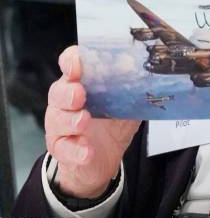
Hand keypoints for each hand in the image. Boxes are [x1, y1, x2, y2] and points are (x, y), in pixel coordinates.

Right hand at [46, 46, 139, 198]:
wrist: (103, 157)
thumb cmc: (112, 123)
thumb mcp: (126, 102)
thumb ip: (131, 87)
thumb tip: (145, 73)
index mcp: (81, 82)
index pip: (70, 64)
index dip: (71, 60)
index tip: (78, 63)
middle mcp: (66, 100)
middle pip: (58, 91)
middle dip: (68, 92)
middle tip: (80, 94)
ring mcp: (60, 124)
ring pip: (56, 119)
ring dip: (70, 120)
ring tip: (83, 121)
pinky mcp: (61, 148)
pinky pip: (64, 148)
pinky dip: (76, 150)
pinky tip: (87, 151)